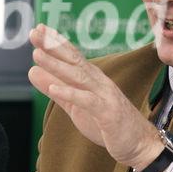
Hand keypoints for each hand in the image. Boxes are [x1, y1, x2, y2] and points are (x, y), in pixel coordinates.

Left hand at [28, 24, 163, 169]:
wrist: (139, 142)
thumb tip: (33, 71)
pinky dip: (70, 93)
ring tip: (37, 55)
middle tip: (35, 32)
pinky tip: (53, 89)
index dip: (55, 42)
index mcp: (91, 78)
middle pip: (74, 60)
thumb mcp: (75, 105)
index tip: (38, 29)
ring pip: (78, 77)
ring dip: (57, 65)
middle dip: (53, 46)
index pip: (71, 56)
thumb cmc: (107, 122)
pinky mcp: (107, 112)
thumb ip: (56, 89)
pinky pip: (87, 101)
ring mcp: (104, 95)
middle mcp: (98, 81)